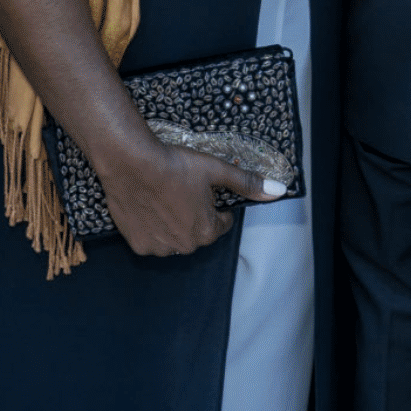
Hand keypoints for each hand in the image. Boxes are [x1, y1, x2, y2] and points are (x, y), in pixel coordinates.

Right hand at [94, 137, 283, 257]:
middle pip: (197, 233)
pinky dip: (151, 228)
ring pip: (173, 238)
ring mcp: (159, 247)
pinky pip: (151, 240)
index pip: (221, 224)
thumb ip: (247, 183)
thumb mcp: (215, 170)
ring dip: (172, 225)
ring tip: (164, 198)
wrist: (131, 162)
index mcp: (207, 231)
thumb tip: (279, 191)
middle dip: (194, 217)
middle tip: (182, 192)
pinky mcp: (138, 244)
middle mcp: (185, 245)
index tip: (205, 192)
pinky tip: (148, 207)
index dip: (215, 206)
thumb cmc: (174, 165)